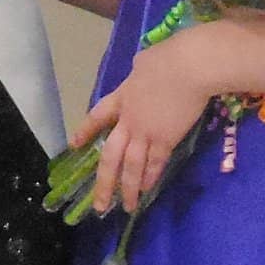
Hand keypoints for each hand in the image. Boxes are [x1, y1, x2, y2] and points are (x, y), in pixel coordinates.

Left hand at [74, 31, 214, 214]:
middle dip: (104, 182)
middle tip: (100, 204)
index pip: (98, 116)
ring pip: (132, 167)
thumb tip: (141, 70)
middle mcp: (129, 120)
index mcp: (122, 97)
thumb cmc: (169, 58)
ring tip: (126, 206)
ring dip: (128, 189)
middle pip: (111, 155)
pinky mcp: (167, 139)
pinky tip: (147, 190)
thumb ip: (138, 73)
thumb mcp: (144, 62)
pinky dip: (150, 178)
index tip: (74, 144)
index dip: (85, 130)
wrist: (190, 67)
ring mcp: (147, 132)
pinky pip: (156, 163)